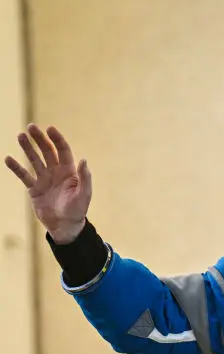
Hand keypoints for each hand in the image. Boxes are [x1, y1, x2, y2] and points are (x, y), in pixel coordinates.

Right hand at [5, 124, 91, 242]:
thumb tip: (84, 160)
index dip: (57, 139)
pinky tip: (8, 159)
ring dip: (27, 148)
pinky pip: (24, 176)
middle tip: (31, 127)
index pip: (63, 151)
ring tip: (20, 136)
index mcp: (69, 172)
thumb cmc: (77, 210)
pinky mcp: (34, 189)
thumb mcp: (84, 194)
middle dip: (39, 139)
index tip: (50, 128)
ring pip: (34, 160)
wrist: (65, 226)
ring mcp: (44, 180)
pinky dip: (16, 168)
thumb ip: (85, 177)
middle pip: (47, 151)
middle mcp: (56, 173)